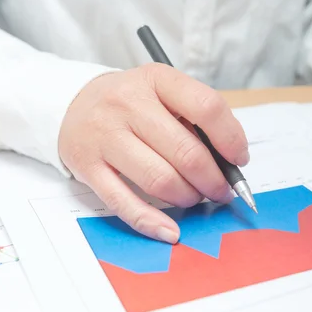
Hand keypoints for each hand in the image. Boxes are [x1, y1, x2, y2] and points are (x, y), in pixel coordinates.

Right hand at [58, 63, 249, 243]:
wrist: (73, 104)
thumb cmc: (130, 103)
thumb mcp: (162, 92)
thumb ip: (194, 120)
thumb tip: (229, 164)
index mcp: (156, 79)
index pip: (206, 107)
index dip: (231, 139)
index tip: (238, 159)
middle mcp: (128, 104)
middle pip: (186, 151)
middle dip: (213, 180)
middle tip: (220, 190)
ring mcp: (105, 136)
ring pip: (159, 179)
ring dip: (187, 197)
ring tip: (194, 197)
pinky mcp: (88, 167)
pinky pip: (124, 202)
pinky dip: (152, 222)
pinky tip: (171, 231)